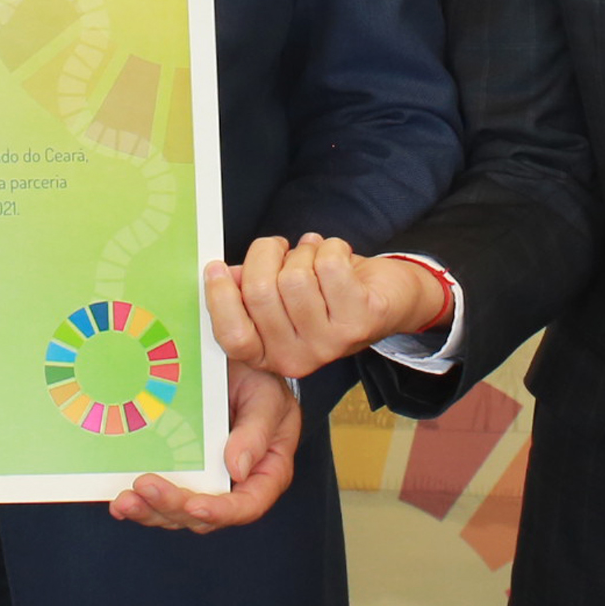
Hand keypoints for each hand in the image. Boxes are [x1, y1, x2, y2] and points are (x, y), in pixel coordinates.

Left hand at [110, 359, 302, 532]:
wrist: (236, 363)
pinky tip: (120, 502)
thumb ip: (256, 433)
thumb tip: (237, 469)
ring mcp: (202, 482)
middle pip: (202, 515)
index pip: (245, 506)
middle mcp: (232, 486)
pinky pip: (158, 498)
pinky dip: (139, 503)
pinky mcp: (178, 474)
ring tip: (126, 500)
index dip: (220, 512)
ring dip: (149, 510)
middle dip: (170, 506)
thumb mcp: (268, 399)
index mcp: (263, 474)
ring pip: (175, 513)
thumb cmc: (262, 382)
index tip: (194, 506)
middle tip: (144, 486)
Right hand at [205, 235, 447, 380]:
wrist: (388, 300)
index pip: (233, 336)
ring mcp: (330, 344)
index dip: (220, 297)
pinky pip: (330, 266)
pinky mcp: (361, 321)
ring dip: (304, 252)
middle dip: (267, 254)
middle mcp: (297, 358)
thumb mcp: (279, 300)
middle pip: (261, 293)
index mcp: (269, 356)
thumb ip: (247, 291)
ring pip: (296, 276)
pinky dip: (331, 247)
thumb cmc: (326, 295)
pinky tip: (338, 255)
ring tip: (314, 256)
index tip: (216, 266)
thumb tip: (223, 274)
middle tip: (279, 247)